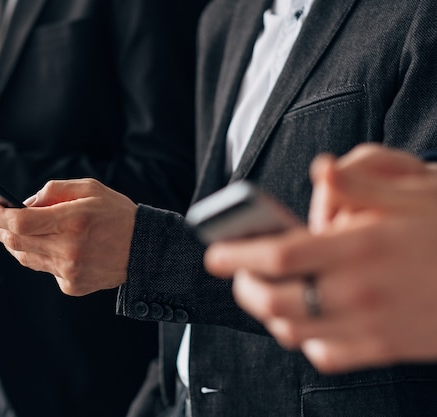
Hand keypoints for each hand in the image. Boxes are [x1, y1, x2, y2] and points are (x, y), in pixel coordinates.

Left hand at [0, 179, 137, 295]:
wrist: (145, 250)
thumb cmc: (117, 214)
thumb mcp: (90, 188)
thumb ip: (54, 191)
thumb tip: (24, 204)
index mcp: (73, 221)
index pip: (19, 223)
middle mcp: (68, 249)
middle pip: (15, 242)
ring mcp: (69, 271)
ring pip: (24, 258)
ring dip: (13, 242)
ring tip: (12, 228)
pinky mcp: (72, 285)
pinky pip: (44, 269)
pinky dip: (40, 255)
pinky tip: (48, 245)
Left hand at [204, 144, 436, 372]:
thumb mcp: (417, 189)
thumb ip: (361, 180)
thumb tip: (320, 171)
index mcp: (362, 246)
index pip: (280, 254)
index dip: (238, 254)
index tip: (214, 253)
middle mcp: (360, 292)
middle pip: (275, 299)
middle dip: (244, 286)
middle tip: (238, 272)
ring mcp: (372, 326)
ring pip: (293, 331)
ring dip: (269, 312)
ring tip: (268, 291)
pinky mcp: (386, 349)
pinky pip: (326, 354)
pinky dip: (304, 338)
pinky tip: (309, 318)